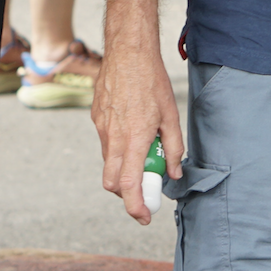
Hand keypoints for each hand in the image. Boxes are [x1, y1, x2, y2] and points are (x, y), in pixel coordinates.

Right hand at [92, 34, 183, 224]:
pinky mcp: (96, 120)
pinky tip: (135, 131)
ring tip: (147, 150)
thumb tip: (174, 172)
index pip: (128, 185)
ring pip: (109, 163)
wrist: (127, 54)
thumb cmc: (152, 82)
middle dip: (128, 192)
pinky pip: (106, 144)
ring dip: (125, 168)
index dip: (135, 206)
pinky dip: (120, 149)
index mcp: (133, 139)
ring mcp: (101, 130)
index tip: (145, 216)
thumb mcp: (171, 115)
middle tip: (147, 187)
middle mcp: (113, 139)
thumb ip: (174, 146)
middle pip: (113, 182)